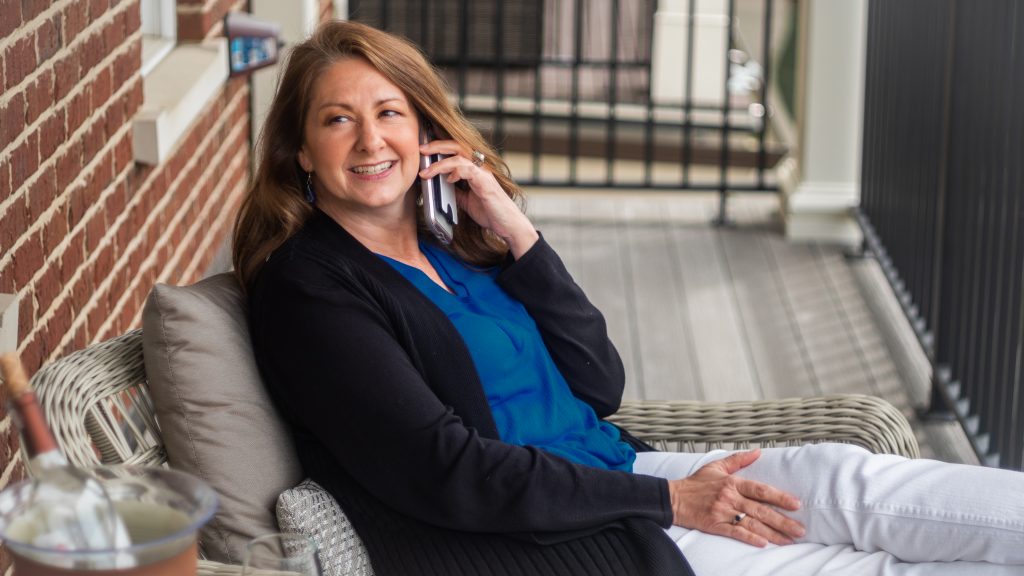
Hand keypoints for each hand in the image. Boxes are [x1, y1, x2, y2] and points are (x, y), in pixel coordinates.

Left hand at [418, 140, 537, 257]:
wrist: (508, 225)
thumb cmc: (491, 212)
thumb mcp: (466, 200)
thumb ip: (455, 191)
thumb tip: (439, 186)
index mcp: (474, 168)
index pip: (456, 150)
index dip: (440, 146)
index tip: (424, 149)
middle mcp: (479, 166)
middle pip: (456, 145)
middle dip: (436, 145)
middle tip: (421, 150)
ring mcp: (483, 172)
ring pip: (459, 155)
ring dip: (439, 162)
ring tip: (426, 171)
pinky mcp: (485, 181)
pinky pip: (468, 169)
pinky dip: (455, 172)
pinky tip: (448, 179)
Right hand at [667, 449, 804, 546]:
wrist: (673, 498)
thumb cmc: (696, 483)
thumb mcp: (716, 466)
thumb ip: (739, 459)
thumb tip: (758, 451)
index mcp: (732, 482)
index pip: (761, 490)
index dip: (780, 497)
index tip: (796, 504)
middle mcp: (729, 497)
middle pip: (761, 510)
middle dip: (783, 521)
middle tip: (800, 529)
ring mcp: (722, 512)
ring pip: (752, 524)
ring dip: (773, 533)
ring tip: (789, 540)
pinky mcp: (714, 525)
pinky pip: (735, 532)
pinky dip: (750, 538)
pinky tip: (763, 543)